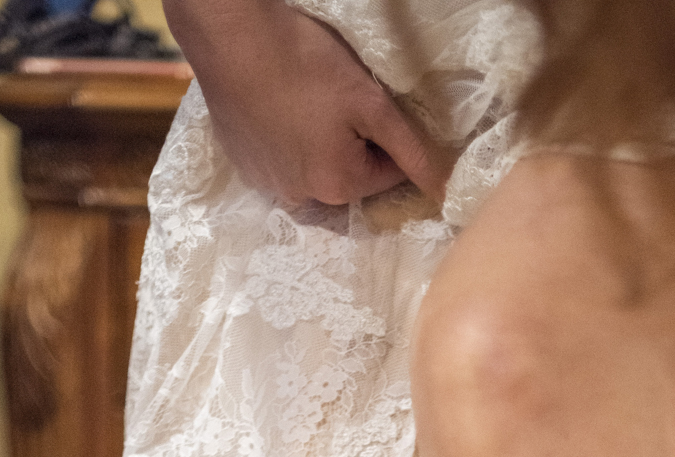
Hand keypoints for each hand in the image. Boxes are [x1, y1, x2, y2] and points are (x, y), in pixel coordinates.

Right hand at [164, 0, 450, 205]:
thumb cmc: (305, 64)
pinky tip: (281, 108)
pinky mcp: (244, 164)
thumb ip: (411, 150)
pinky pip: (281, 161)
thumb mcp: (371, 103)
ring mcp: (268, 185)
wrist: (231, 38)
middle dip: (354, 144)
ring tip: (308, 104)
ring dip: (319, 144)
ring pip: (314, 168)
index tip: (372, 104)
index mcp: (338, 188)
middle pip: (350, 176)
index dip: (388, 137)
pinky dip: (287, 141)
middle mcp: (303, 199)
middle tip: (337, 100)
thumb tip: (444, 190)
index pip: (388, 175)